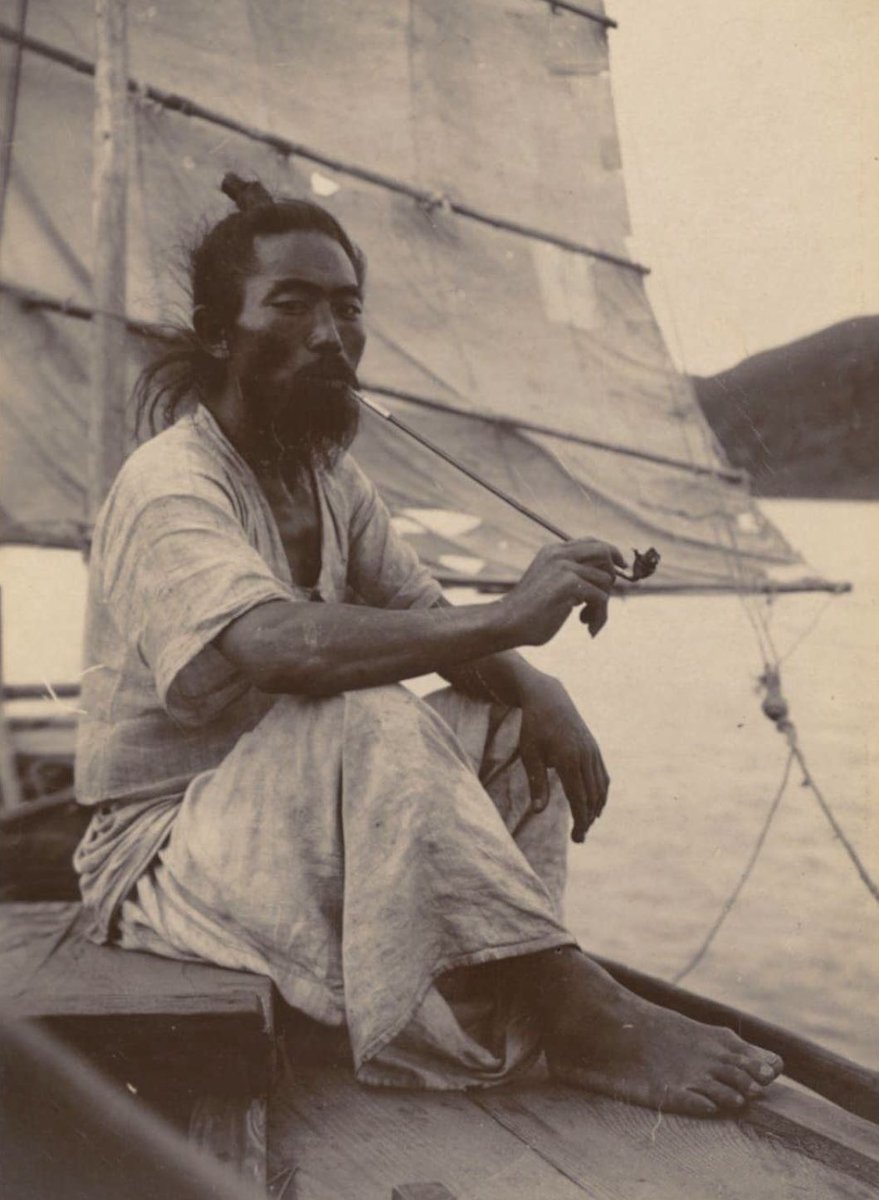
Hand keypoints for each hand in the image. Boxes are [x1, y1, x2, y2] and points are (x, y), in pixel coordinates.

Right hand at [501, 539, 625, 644]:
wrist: (506, 623)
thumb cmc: (529, 612)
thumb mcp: (552, 586)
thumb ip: (574, 578)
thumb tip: (607, 579)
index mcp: (553, 551)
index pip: (591, 542)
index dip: (611, 552)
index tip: (621, 565)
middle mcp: (559, 554)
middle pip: (604, 552)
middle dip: (612, 575)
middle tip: (603, 599)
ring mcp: (564, 566)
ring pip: (606, 580)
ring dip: (602, 605)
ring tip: (586, 618)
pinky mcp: (569, 583)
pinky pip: (601, 597)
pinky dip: (599, 615)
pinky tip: (585, 625)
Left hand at [518, 676, 609, 842]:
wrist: (549, 698)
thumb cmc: (533, 727)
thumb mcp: (529, 754)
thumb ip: (537, 783)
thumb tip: (538, 811)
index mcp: (568, 760)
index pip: (579, 799)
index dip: (580, 821)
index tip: (577, 838)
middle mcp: (585, 756)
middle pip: (592, 797)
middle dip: (587, 820)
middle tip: (579, 838)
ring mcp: (593, 751)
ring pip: (601, 788)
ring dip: (595, 808)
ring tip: (585, 824)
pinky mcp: (595, 748)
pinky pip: (603, 776)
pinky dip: (601, 793)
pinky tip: (595, 805)